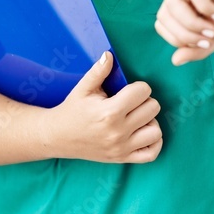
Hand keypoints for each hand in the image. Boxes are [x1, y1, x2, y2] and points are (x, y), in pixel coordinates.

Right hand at [41, 51, 162, 163]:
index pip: (143, 91)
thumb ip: (98, 71)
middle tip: (131, 103)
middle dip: (145, 101)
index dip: (138, 87)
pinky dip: (153, 143)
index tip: (128, 90)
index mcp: (109, 112)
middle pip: (153, 108)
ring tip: (137, 118)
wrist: (57, 137)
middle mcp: (118, 132)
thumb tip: (109, 54)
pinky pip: (151, 154)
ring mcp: (121, 148)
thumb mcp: (83, 89)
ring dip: (150, 121)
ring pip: (156, 132)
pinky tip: (143, 132)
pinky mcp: (122, 158)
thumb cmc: (72, 110)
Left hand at [155, 0, 213, 65]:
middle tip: (208, 40)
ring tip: (212, 30)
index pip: (164, 20)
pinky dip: (203, 7)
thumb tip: (175, 60)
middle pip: (165, 12)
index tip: (204, 45)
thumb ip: (200, 48)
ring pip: (173, 0)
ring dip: (191, 22)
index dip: (176, 38)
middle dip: (183, 34)